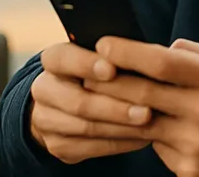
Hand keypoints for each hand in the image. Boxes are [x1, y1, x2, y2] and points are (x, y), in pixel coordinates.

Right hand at [28, 41, 154, 163]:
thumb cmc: (100, 71)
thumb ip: (117, 53)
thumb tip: (154, 51)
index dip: (86, 64)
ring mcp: (47, 120)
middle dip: (115, 106)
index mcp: (54, 59)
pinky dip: (120, 143)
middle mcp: (44, 89)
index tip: (113, 69)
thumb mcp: (102, 55)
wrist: (68, 102)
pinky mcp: (58, 145)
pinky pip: (91, 147)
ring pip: (85, 127)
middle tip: (147, 109)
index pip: (63, 58)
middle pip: (77, 100)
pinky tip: (143, 138)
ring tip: (151, 123)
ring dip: (121, 127)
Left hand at [85, 37, 198, 176]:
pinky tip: (147, 125)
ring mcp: (197, 144)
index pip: (162, 62)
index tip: (103, 43)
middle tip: (86, 70)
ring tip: (101, 97)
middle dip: (108, 80)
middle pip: (142, 94)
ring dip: (119, 110)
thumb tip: (160, 47)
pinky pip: (156, 147)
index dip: (128, 52)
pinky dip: (149, 135)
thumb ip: (195, 52)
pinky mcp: (190, 169)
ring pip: (142, 123)